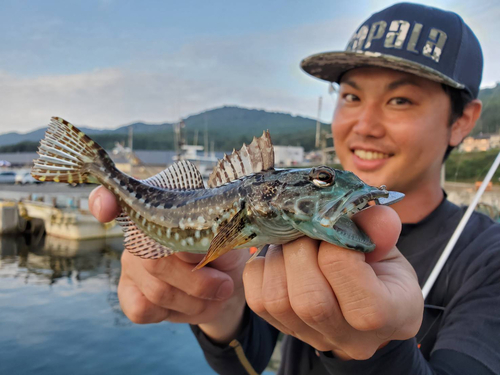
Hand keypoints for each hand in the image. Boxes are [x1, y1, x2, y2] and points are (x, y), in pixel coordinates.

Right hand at [89, 186, 249, 342]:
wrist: (228, 285)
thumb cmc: (225, 252)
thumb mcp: (229, 240)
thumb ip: (212, 238)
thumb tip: (193, 248)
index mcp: (163, 205)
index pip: (117, 196)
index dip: (104, 201)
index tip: (106, 207)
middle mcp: (138, 230)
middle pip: (155, 260)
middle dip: (197, 281)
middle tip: (225, 285)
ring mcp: (130, 261)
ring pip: (156, 290)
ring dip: (195, 299)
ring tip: (216, 293)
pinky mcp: (127, 291)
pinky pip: (142, 309)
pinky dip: (175, 312)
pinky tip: (189, 302)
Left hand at [243, 206, 422, 359]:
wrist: (370, 303)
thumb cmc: (381, 269)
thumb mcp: (388, 246)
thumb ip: (377, 228)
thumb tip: (361, 207)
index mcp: (391, 314)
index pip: (350, 279)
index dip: (335, 241)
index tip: (337, 226)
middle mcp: (350, 337)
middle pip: (309, 300)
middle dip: (300, 251)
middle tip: (307, 228)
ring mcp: (313, 337)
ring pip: (277, 300)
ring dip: (278, 258)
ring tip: (293, 240)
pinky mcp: (283, 329)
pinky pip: (257, 299)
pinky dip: (262, 268)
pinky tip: (280, 256)